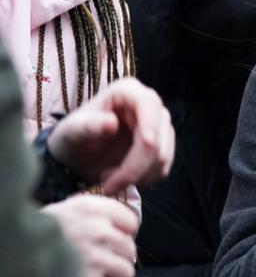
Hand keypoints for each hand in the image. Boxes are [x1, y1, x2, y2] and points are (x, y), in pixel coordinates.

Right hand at [43, 194, 138, 276]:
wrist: (10, 251)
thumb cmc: (37, 234)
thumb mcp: (66, 211)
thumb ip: (95, 213)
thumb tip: (126, 225)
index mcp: (90, 208)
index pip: (130, 221)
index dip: (122, 234)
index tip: (111, 240)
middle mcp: (96, 230)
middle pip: (129, 249)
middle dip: (116, 258)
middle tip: (99, 262)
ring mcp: (93, 258)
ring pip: (125, 271)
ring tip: (93, 276)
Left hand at [47, 78, 173, 194]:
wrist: (77, 156)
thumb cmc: (72, 138)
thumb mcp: (71, 133)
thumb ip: (88, 126)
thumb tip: (112, 123)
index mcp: (128, 91)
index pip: (149, 106)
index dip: (150, 129)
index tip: (142, 149)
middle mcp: (150, 104)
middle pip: (158, 137)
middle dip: (135, 167)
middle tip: (107, 185)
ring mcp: (160, 124)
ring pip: (162, 156)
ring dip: (137, 176)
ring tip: (109, 180)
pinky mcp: (163, 144)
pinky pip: (163, 167)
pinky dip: (143, 179)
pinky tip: (121, 178)